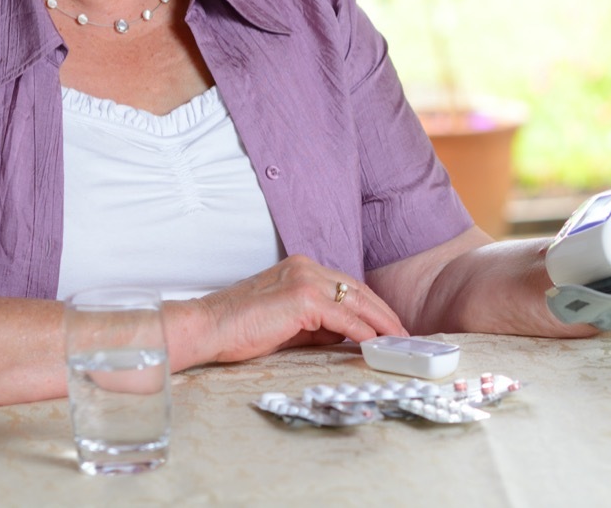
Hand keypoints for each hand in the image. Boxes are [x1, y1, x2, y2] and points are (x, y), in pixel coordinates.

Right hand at [171, 255, 407, 367]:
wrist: (208, 327)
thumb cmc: (240, 328)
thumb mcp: (287, 323)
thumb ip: (317, 324)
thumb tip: (346, 334)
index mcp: (300, 268)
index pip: (346, 285)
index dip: (371, 306)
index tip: (388, 325)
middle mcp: (305, 267)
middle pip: (357, 289)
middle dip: (383, 313)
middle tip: (403, 334)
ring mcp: (304, 279)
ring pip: (355, 300)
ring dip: (380, 322)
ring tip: (397, 341)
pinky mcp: (302, 297)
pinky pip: (343, 317)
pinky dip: (362, 331)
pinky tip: (375, 344)